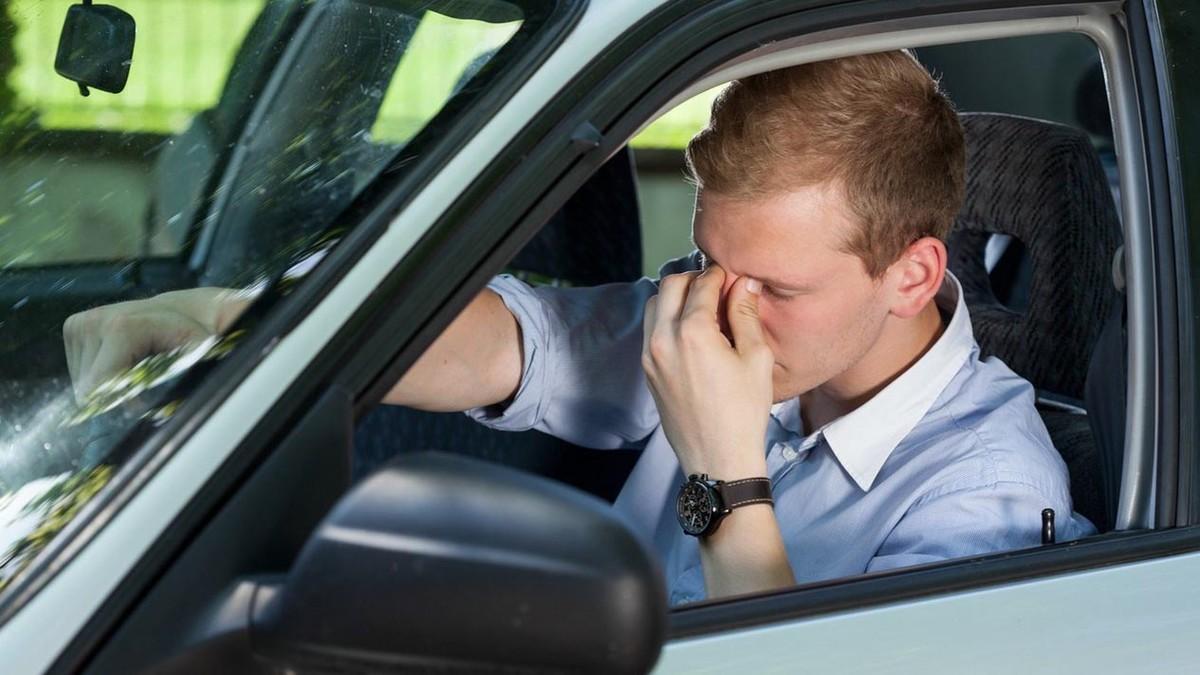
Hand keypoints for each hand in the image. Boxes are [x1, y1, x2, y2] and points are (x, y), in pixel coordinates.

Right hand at [63, 287, 247, 402]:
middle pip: (87, 388)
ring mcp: (80, 323)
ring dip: (106, 385)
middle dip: (113, 396)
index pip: (98, 388)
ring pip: (80, 383)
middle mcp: (94, 322)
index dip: (118, 405)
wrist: (181, 312)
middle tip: (143, 384)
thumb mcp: (197, 358)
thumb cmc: (193, 338)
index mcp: (120, 328)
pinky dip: (99, 375)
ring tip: (135, 368)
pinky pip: (78, 370)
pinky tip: (122, 361)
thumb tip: (169, 411)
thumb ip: (182, 380)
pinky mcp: (74, 326)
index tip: (143, 405)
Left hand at [641, 265, 773, 477]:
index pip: (701, 283)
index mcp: (691, 332)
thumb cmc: (743, 412)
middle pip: (670, 284)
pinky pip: (651, 330)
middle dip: (693, 279)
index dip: (720, 275)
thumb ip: (746, 314)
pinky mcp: (647, 371)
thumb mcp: (756, 358)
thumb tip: (744, 282)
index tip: (733, 277)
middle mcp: (663, 339)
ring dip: (676, 298)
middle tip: (717, 289)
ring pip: (655, 305)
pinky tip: (692, 332)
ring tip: (703, 309)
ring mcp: (650, 356)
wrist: (718, 459)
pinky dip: (667, 319)